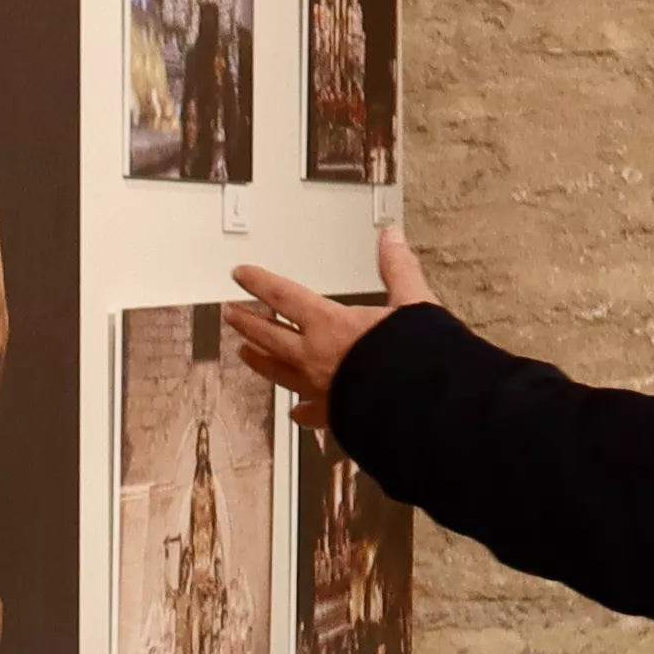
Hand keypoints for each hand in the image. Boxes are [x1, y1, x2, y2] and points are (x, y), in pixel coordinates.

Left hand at [221, 231, 434, 419]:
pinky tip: (296, 412)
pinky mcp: (332, 415)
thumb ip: (397, 268)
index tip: (240, 275)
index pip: (283, 297)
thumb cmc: (416, 359)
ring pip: (277, 371)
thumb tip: (391, 237)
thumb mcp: (412, 303)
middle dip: (246, 322)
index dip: (259, 283)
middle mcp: (315, 357)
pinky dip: (300, 410)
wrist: (423, 409)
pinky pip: (308, 412)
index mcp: (329, 325)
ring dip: (259, 360)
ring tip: (245, 353)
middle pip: (269, 335)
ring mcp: (319, 389)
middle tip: (230, 314)